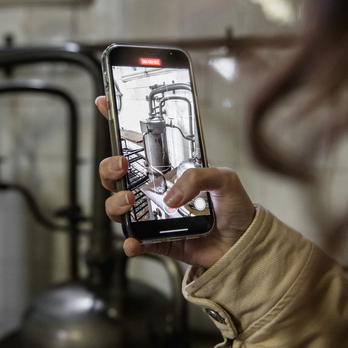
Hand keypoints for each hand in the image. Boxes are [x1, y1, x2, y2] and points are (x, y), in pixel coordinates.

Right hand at [96, 96, 254, 268]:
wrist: (243, 245)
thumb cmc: (233, 207)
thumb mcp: (224, 179)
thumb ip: (199, 177)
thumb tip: (170, 196)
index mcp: (168, 169)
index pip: (138, 144)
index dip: (118, 122)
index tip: (104, 102)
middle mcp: (155, 190)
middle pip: (116, 176)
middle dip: (108, 168)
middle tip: (122, 165)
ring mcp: (152, 216)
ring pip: (117, 207)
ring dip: (115, 203)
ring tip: (129, 200)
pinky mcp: (156, 240)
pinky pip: (133, 241)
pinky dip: (129, 242)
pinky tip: (134, 241)